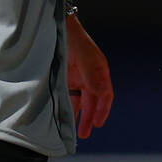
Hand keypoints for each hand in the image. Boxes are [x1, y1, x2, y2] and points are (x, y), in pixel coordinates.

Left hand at [66, 17, 112, 139]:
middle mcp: (89, 77)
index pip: (104, 94)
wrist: (56, 28)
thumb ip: (92, 74)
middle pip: (92, 101)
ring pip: (79, 101)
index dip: (102, 109)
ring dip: (78, 115)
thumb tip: (102, 93)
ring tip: (74, 132)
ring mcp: (76, 78)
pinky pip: (66, 96)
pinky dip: (65, 107)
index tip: (98, 123)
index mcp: (99, 71)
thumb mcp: (84, 56)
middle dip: (90, 117)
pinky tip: (61, 117)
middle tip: (86, 133)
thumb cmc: (73, 38)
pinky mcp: (63, 79)